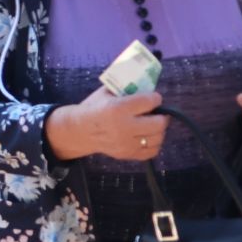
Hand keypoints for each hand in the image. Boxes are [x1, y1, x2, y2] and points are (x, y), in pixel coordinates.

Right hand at [47, 88, 168, 161]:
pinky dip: (154, 143)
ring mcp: (126, 143)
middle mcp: (124, 127)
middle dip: (161, 115)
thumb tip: (147, 87)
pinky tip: (148, 136)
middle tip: (157, 112)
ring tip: (152, 124)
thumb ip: (126, 89)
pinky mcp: (127, 154)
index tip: (153, 98)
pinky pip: (152, 151)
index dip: (155, 98)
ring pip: (158, 138)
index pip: (150, 102)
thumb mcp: (106, 93)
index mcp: (118, 108)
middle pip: (159, 123)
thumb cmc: (94, 108)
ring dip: (159, 129)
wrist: (80, 131)